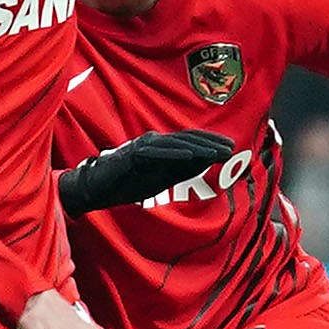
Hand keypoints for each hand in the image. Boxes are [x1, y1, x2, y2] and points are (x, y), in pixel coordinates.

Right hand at [58, 127, 233, 214]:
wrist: (98, 188)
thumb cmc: (129, 183)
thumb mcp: (163, 178)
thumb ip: (183, 169)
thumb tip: (206, 160)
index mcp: (163, 147)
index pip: (191, 141)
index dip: (211, 143)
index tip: (230, 147)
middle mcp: (155, 141)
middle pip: (187, 139)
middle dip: (210, 144)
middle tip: (231, 148)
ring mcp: (144, 146)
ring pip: (176, 144)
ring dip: (198, 148)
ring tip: (216, 153)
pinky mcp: (133, 154)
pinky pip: (157, 153)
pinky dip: (175, 154)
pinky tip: (191, 157)